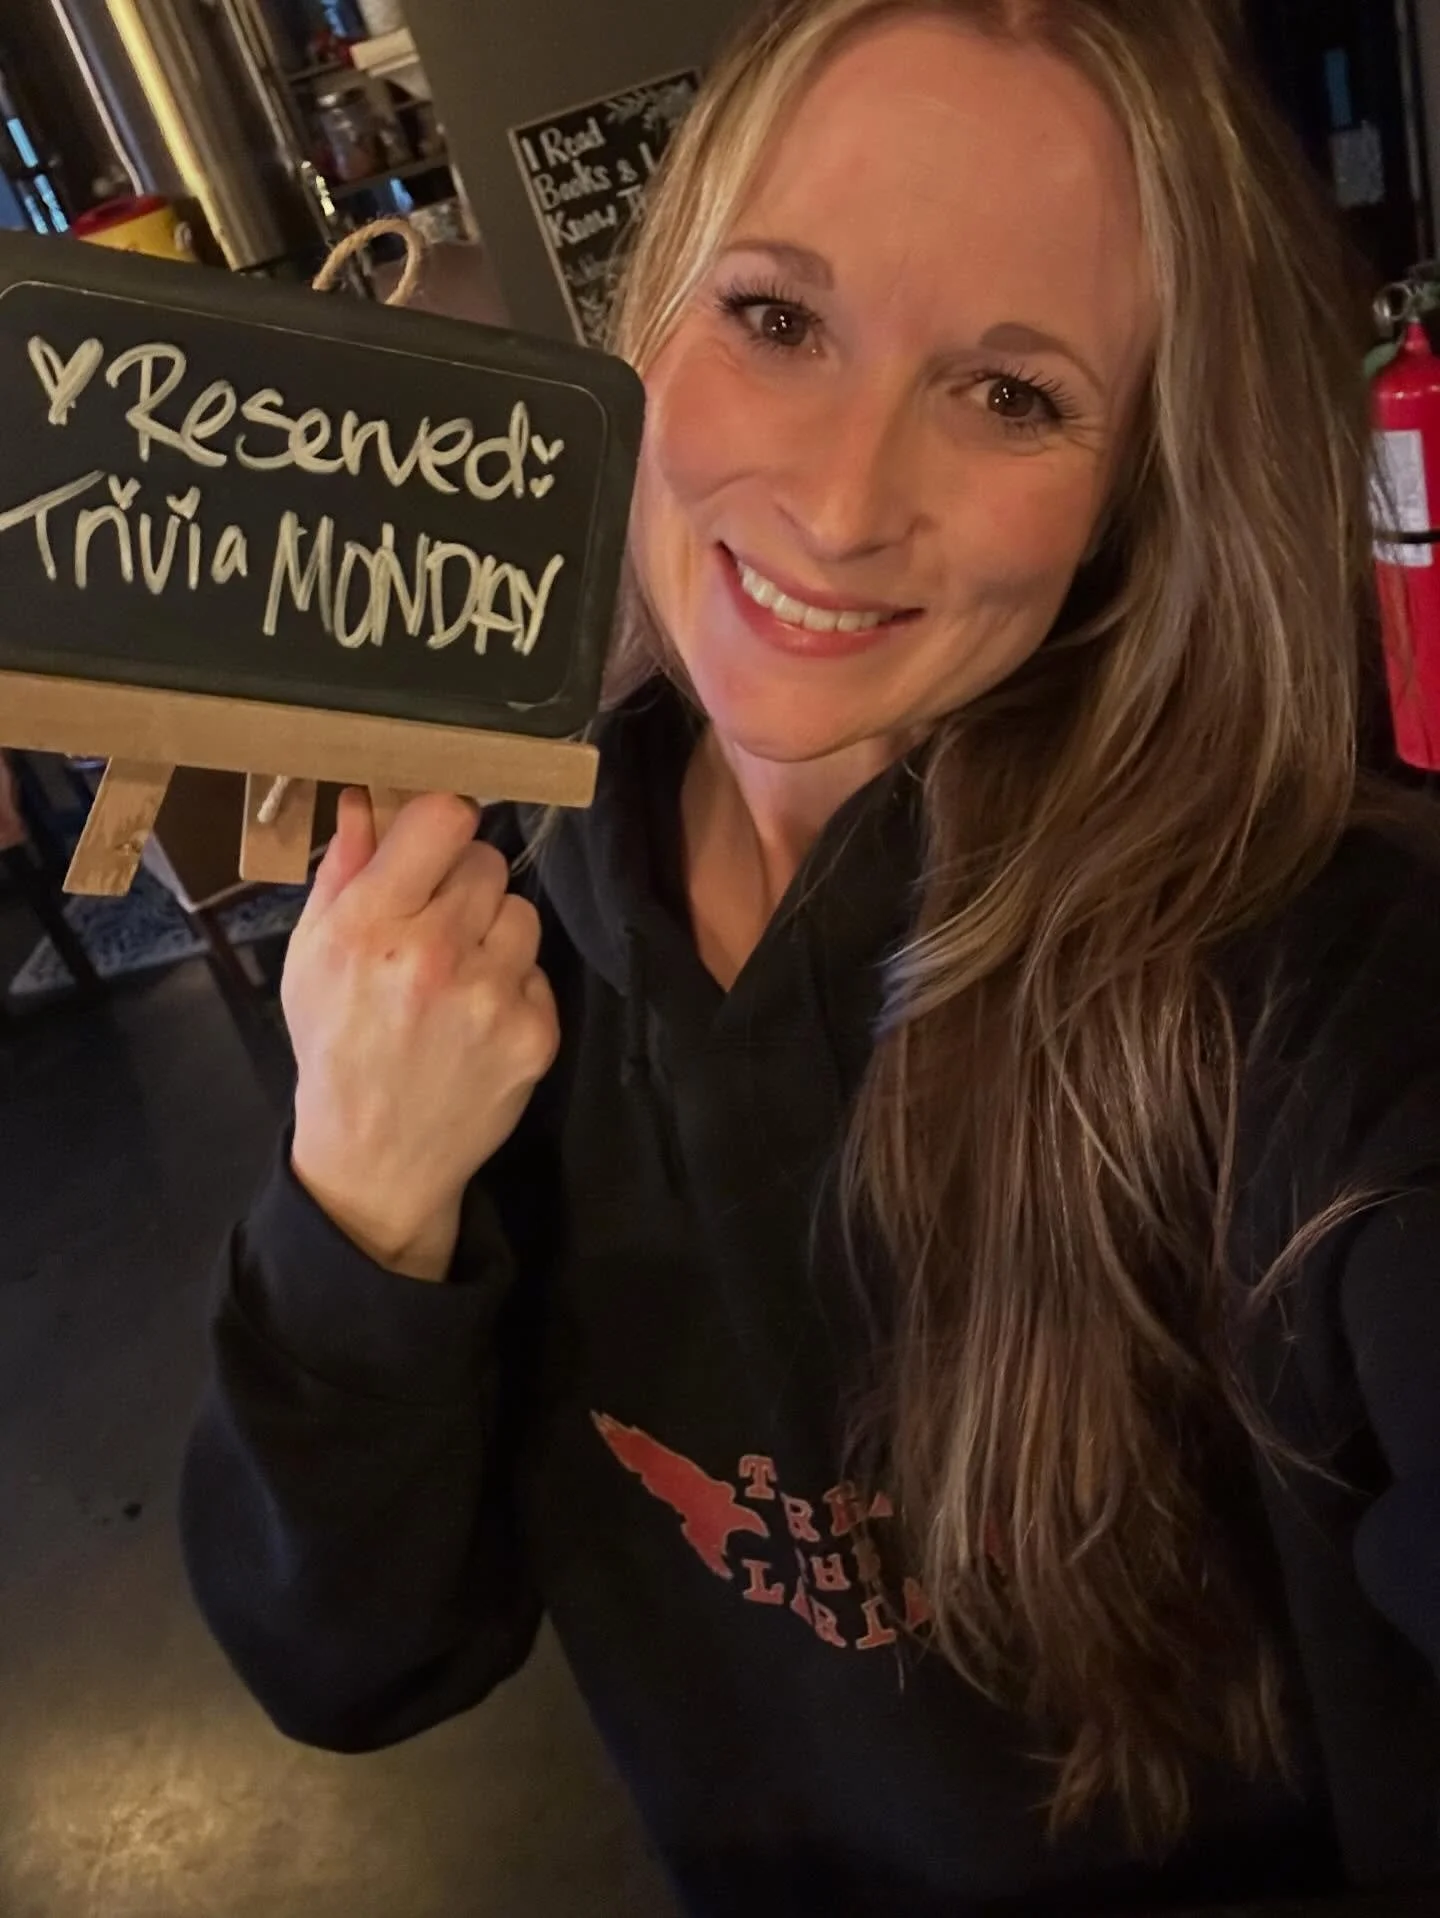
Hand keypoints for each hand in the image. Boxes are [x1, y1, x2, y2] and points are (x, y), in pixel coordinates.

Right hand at [282, 789, 558, 1279]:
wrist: (375, 1158)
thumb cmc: (337, 1046)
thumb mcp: (310, 958)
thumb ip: (342, 874)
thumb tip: (369, 800)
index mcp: (369, 928)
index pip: (445, 819)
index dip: (441, 825)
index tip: (432, 843)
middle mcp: (435, 955)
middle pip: (487, 861)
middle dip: (463, 884)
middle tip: (437, 924)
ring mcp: (492, 996)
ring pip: (521, 911)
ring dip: (494, 933)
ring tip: (458, 976)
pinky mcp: (534, 1032)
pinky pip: (538, 969)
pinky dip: (514, 986)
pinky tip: (477, 1018)